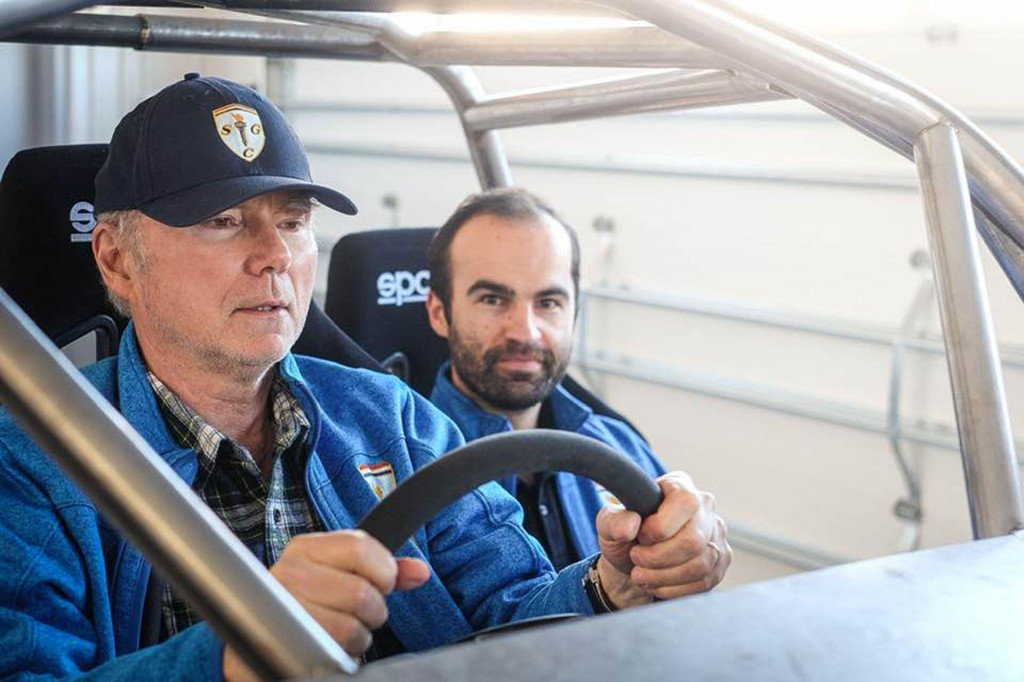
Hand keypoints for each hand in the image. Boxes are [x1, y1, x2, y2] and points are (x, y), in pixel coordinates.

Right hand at [223, 529, 429, 681]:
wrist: (260, 637)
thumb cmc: (311, 601)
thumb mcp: (342, 574)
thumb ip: (383, 570)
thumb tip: (420, 572)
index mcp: (306, 549)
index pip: (362, 548)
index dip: (384, 571)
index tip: (381, 583)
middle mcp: (289, 574)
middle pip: (362, 592)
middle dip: (374, 610)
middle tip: (359, 614)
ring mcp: (283, 610)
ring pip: (352, 626)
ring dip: (359, 636)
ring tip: (343, 630)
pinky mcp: (284, 644)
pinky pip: (334, 651)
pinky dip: (345, 653)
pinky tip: (332, 646)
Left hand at [595, 472, 730, 607]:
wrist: (634, 561)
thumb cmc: (625, 535)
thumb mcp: (609, 524)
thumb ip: (613, 521)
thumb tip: (630, 526)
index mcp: (679, 486)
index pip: (684, 504)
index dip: (658, 528)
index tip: (639, 536)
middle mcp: (704, 506)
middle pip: (693, 540)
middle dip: (658, 558)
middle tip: (637, 559)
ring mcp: (716, 534)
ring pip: (700, 565)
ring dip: (664, 577)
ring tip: (641, 575)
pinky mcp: (720, 560)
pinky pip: (704, 582)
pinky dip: (674, 589)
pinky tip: (657, 584)